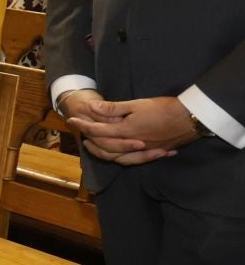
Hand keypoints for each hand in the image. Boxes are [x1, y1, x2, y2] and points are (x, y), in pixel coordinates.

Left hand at [69, 95, 199, 164]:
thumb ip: (113, 108)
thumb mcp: (137, 104)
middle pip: (105, 146)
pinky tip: (118, 155)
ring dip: (103, 152)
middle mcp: (133, 145)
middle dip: (90, 139)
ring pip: (118, 157)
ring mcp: (144, 151)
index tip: (71, 120)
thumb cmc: (165, 108)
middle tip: (80, 133)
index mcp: (126, 131)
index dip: (83, 125)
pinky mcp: (154, 152)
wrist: (192, 118)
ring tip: (93, 146)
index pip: (98, 131)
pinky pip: (134, 160)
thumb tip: (92, 107)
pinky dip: (123, 158)